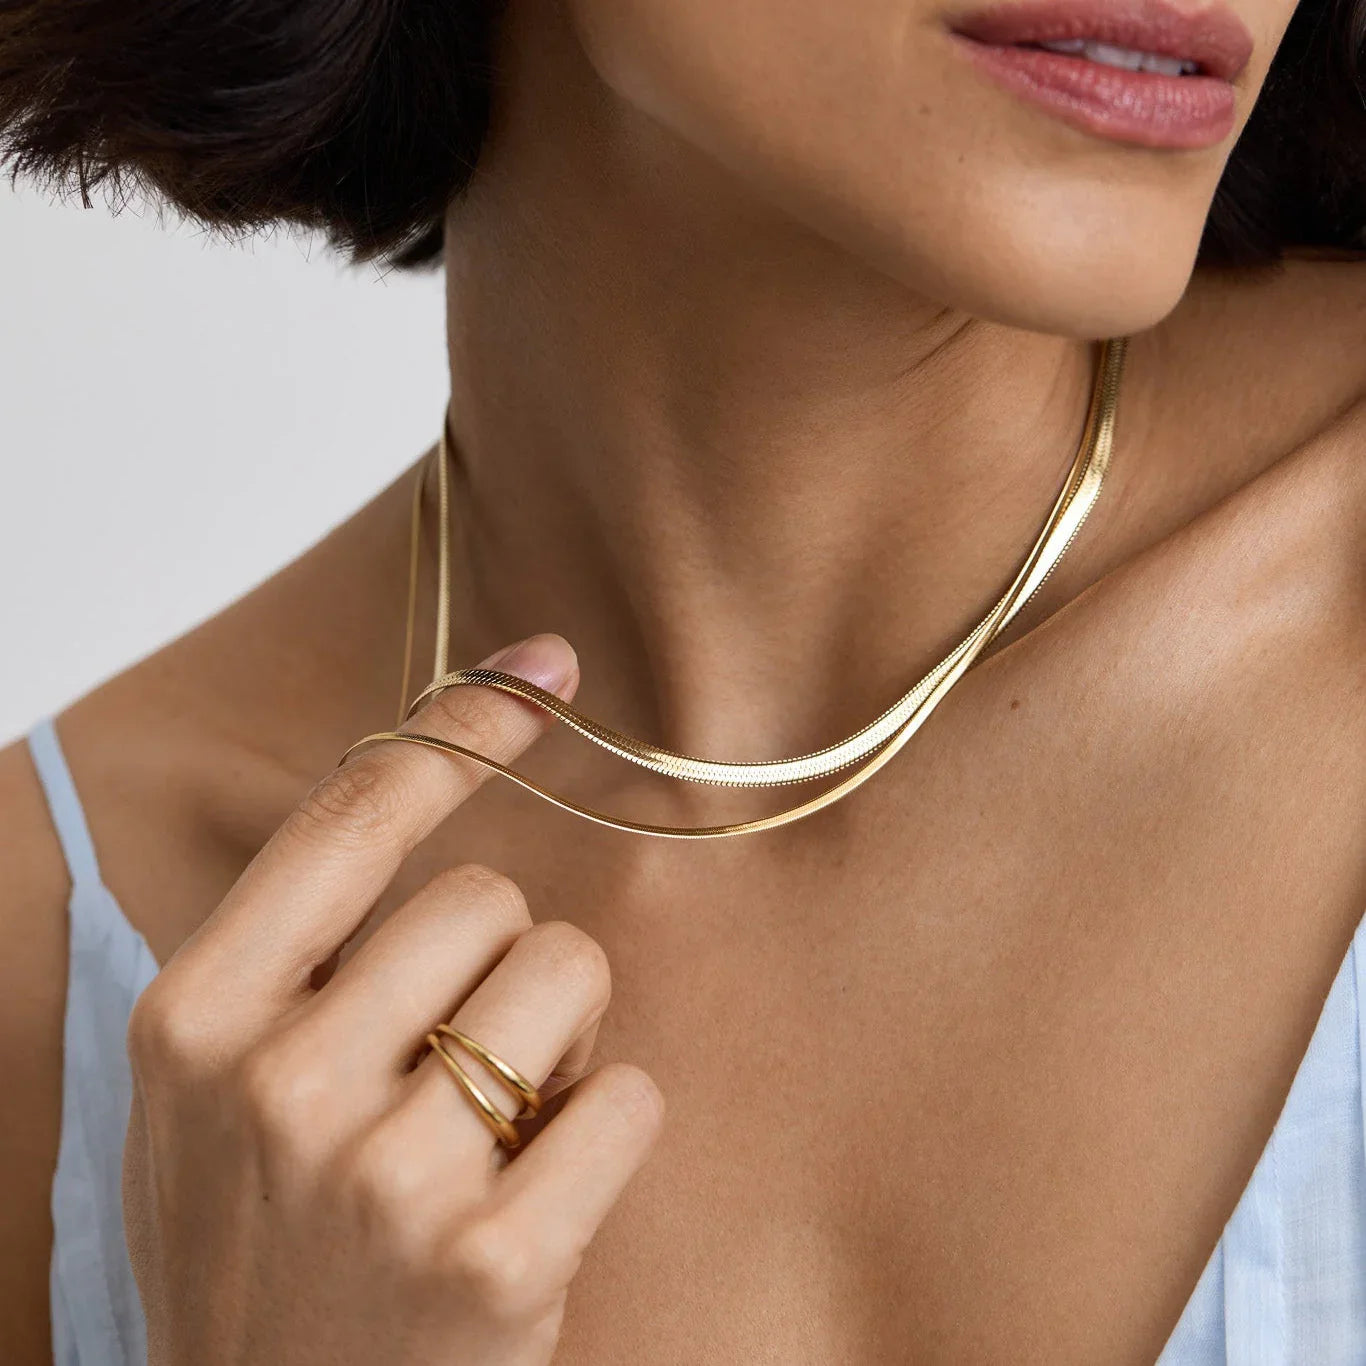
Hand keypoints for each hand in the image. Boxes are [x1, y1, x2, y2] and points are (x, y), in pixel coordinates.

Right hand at [123, 634, 663, 1365]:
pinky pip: (628, 1095)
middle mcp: (277, 1085)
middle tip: (454, 1061)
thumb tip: (425, 762)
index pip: (348, 818)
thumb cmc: (260, 1242)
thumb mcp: (213, 1087)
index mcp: (194, 1020)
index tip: (540, 674)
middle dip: (501, 961)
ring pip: (568, 974)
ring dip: (559, 1039)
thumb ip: (290, 948)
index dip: (454, 728)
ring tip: (493, 1130)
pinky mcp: (494, 1264)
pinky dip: (610, 1125)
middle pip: (489, 897)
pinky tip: (545, 1192)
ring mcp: (384, 1179)